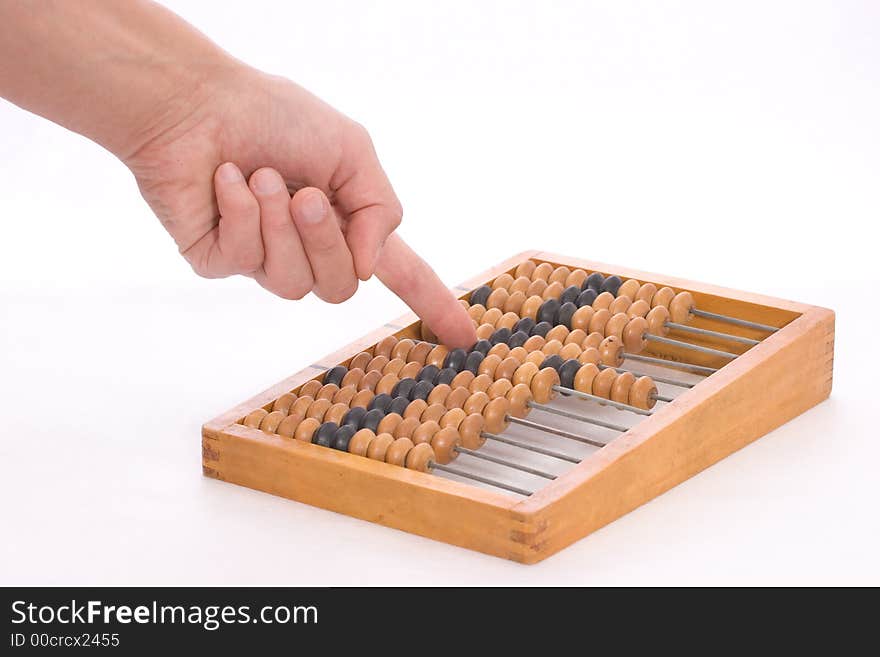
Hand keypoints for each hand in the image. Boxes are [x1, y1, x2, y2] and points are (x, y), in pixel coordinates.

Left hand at [124, 66, 475, 346]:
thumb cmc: (275, 116)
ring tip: (261, 176)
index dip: (433, 303)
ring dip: (280, 223)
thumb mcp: (353, 151)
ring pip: (293, 284)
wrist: (198, 103)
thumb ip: (380, 210)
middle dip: (325, 240)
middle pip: (341, 286)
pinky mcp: (220, 260)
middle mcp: (310, 247)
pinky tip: (225, 180)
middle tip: (305, 193)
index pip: (400, 272)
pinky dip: (241, 212)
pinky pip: (244, 260)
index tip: (465, 338)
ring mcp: (264, 259)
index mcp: (349, 220)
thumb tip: (368, 269)